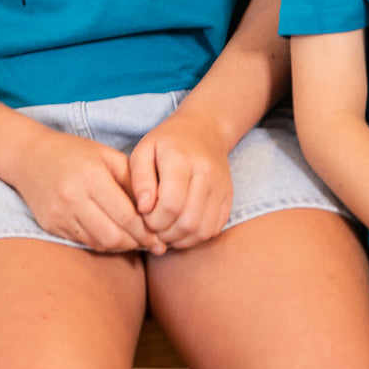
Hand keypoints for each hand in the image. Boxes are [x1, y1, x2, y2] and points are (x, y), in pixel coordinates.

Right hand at [8, 127, 162, 253]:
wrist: (29, 156)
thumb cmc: (75, 153)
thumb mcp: (107, 156)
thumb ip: (132, 181)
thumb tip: (156, 211)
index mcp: (91, 175)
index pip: (126, 215)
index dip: (147, 231)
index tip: (160, 237)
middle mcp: (73, 196)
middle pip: (114, 235)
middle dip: (137, 244)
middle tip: (153, 245)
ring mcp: (59, 213)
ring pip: (99, 243)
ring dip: (121, 246)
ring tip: (136, 242)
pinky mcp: (50, 225)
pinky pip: (83, 242)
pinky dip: (102, 243)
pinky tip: (113, 237)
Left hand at [128, 106, 233, 251]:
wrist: (204, 130)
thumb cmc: (167, 143)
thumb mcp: (144, 151)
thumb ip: (139, 180)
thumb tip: (144, 209)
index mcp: (181, 159)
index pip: (170, 204)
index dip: (154, 219)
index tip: (145, 215)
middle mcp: (206, 173)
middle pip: (187, 221)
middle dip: (165, 232)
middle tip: (154, 226)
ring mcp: (221, 186)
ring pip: (202, 230)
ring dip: (180, 239)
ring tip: (166, 230)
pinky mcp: (229, 197)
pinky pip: (214, 229)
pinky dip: (195, 237)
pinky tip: (181, 229)